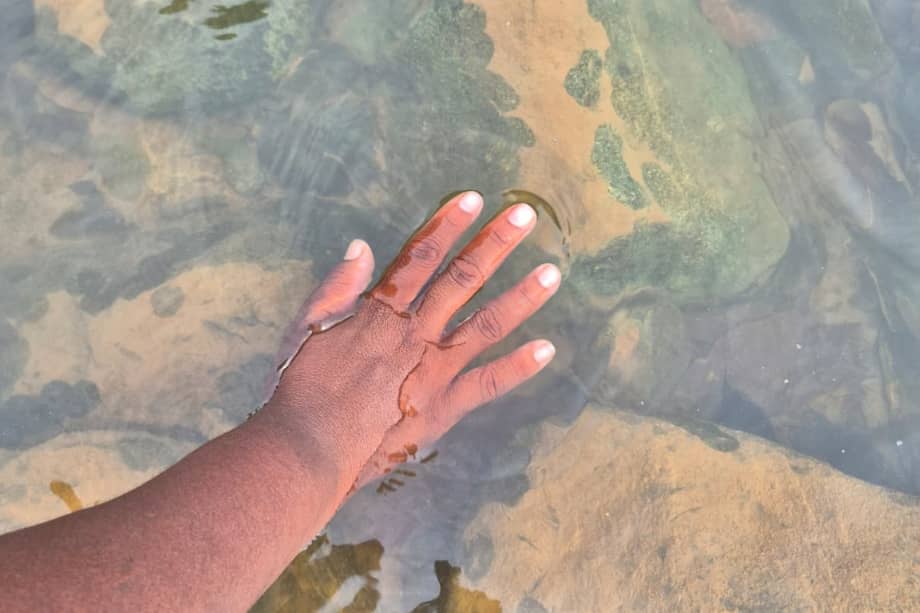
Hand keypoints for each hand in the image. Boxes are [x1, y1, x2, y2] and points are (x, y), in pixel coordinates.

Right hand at [257, 191, 560, 497]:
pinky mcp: (443, 407)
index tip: (473, 198)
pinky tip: (547, 349)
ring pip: (486, 325)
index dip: (446, 224)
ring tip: (553, 272)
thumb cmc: (299, 389)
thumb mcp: (304, 329)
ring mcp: (434, 370)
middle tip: (525, 216)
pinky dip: (518, 367)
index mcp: (380, 312)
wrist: (308, 448)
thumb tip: (362, 246)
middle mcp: (415, 333)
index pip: (419, 257)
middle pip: (462, 280)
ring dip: (521, 297)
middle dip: (495, 244)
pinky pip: (487, 384)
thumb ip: (335, 288)